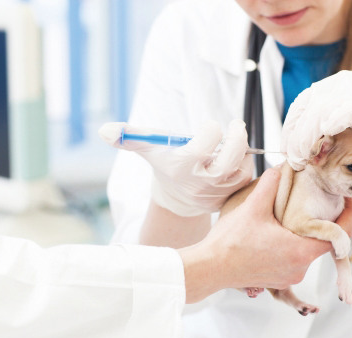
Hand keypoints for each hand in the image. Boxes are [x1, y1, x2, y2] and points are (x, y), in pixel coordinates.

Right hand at [99, 120, 252, 216]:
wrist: (178, 196)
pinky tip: (238, 157)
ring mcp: (218, 192)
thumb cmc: (166, 163)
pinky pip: (248, 177)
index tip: (210, 127)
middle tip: (236, 126)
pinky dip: (246, 164)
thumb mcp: (149, 148)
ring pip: (242, 166)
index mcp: (182, 167)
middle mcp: (202, 182)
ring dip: (242, 151)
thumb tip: (103, 130)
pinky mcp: (231, 196)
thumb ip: (129, 137)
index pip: (205, 144)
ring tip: (233, 143)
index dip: (211, 130)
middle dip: (237, 137)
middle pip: (231, 157)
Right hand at [178, 169, 351, 302]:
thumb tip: (283, 167)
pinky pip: (293, 261)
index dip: (347, 216)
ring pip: (306, 252)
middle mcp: (299, 268)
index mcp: (301, 251)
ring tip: (292, 218)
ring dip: (304, 235)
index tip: (346, 202)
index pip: (339, 236)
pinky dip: (291, 247)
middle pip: (323, 244)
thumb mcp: (254, 207)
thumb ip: (272, 184)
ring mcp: (288, 277)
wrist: (210, 267)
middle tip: (318, 204)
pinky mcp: (277, 281)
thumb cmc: (230, 242)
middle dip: (322, 224)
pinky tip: (276, 234)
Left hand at [281, 70, 351, 170]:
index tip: (288, 153)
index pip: (302, 106)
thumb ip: (331, 131)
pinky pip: (341, 113)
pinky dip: (328, 127)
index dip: (291, 131)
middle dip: (296, 138)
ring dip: (306, 140)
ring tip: (306, 161)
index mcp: (336, 87)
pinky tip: (322, 145)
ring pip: (318, 113)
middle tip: (295, 162)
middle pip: (306, 109)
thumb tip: (305, 148)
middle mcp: (342, 83)